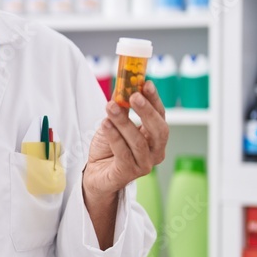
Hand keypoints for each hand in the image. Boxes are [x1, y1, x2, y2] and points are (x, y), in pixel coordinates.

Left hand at [83, 81, 168, 197]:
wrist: (95, 173)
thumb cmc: (109, 147)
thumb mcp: (115, 123)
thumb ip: (121, 106)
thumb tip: (122, 85)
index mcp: (156, 138)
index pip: (160, 116)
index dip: (154, 99)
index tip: (146, 84)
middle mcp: (155, 152)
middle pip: (158, 130)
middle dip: (146, 111)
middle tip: (134, 96)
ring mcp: (144, 164)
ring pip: (138, 141)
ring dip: (124, 122)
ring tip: (110, 107)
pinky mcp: (128, 173)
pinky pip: (123, 153)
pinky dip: (114, 137)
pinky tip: (105, 124)